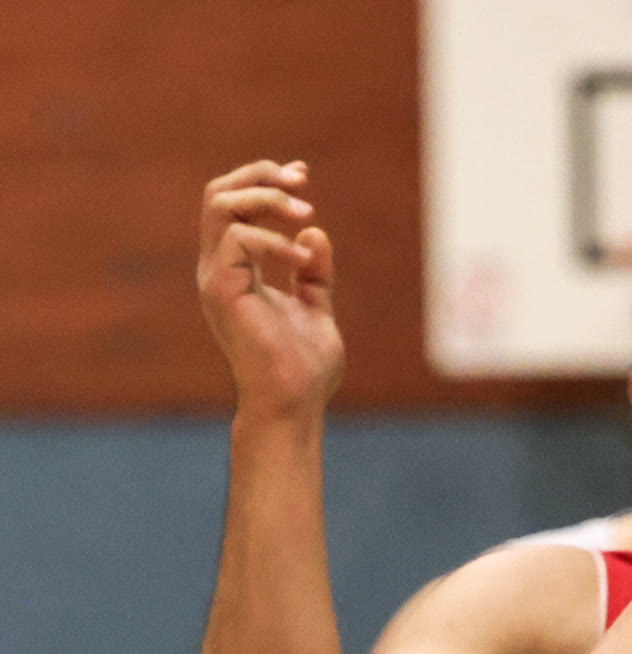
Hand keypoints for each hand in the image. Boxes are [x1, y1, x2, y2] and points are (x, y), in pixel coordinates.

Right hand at [196, 160, 343, 420]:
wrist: (295, 402)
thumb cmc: (304, 366)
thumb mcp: (316, 308)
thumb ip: (313, 273)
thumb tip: (315, 232)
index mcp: (235, 270)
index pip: (234, 206)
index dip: (265, 180)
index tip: (303, 174)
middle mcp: (218, 268)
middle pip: (218, 194)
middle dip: (261, 175)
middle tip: (302, 181)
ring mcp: (215, 277)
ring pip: (221, 204)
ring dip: (267, 197)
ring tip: (305, 213)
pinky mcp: (222, 289)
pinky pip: (237, 237)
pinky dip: (274, 238)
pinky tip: (303, 259)